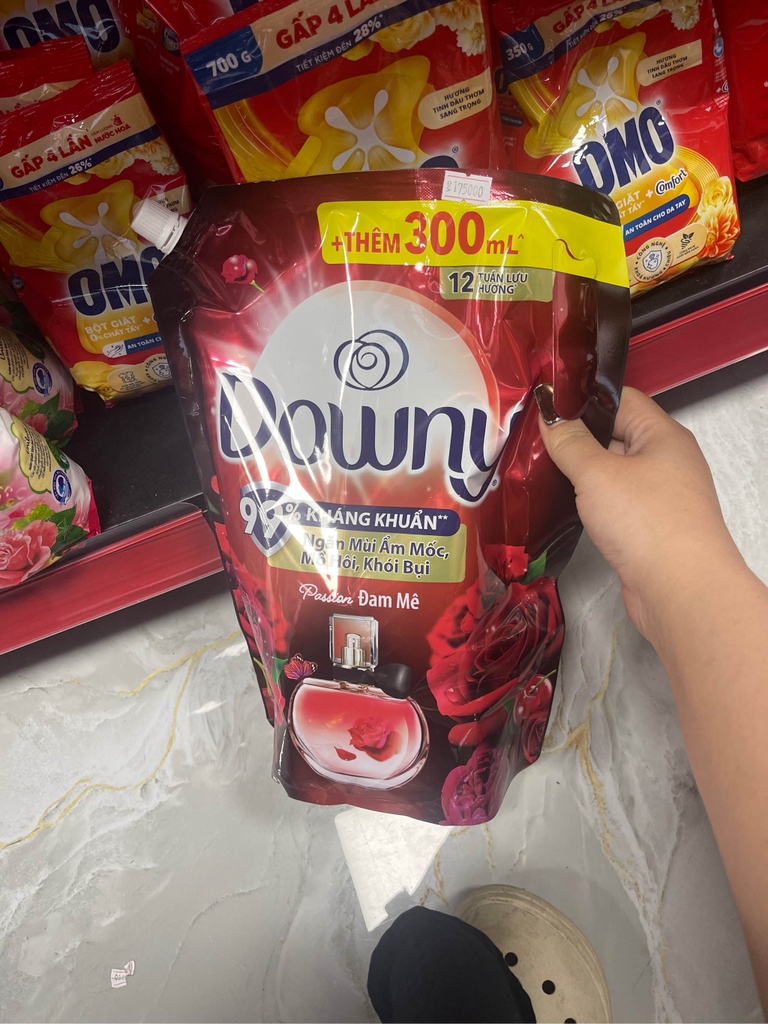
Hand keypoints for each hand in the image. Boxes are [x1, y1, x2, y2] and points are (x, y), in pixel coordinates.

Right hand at [538, 387, 743, 641]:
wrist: (680, 590)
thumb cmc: (644, 519)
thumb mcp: (597, 473)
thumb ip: (569, 442)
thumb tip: (550, 416)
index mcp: (663, 436)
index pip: (621, 399)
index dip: (583, 396)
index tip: (544, 402)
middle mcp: (666, 462)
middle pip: (615, 435)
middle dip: (575, 436)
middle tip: (529, 437)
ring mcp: (659, 498)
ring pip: (613, 473)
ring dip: (580, 473)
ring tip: (536, 468)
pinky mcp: (648, 530)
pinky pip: (614, 504)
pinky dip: (590, 502)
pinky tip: (560, 505)